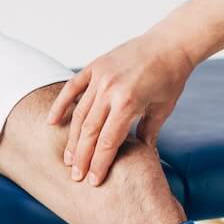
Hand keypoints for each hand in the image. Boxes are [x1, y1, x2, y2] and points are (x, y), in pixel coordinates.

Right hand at [47, 32, 195, 186]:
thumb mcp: (163, 108)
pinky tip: (52, 122)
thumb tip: (143, 156)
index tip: (93, 180)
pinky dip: (61, 104)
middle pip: (90, 132)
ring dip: (72, 139)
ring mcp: (100, 77)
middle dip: (82, 157)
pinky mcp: (95, 67)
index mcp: (129, 102)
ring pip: (79, 114)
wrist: (171, 43)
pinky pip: (72, 88)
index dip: (99, 163)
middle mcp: (111, 90)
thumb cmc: (170, 77)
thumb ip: (148, 132)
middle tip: (76, 176)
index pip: (108, 141)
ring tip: (68, 159)